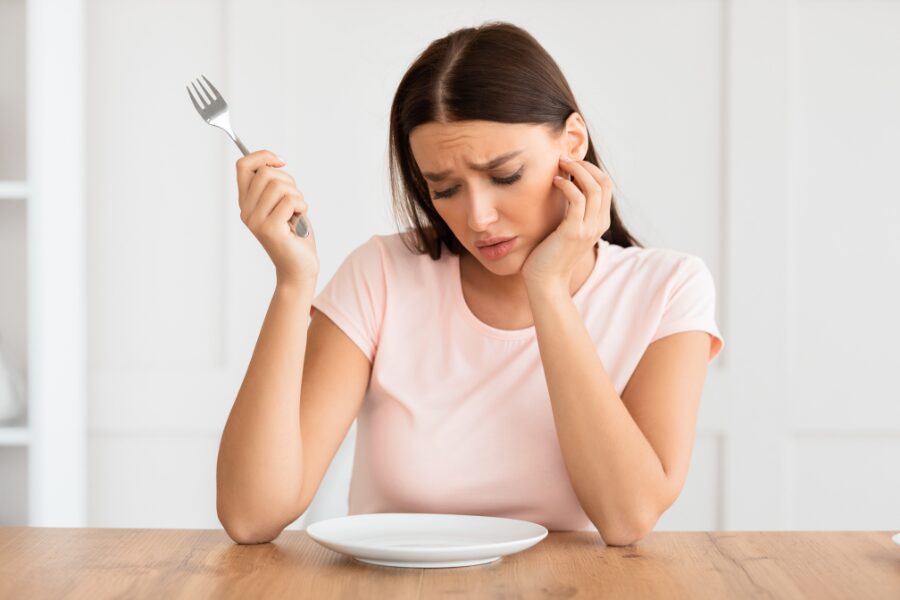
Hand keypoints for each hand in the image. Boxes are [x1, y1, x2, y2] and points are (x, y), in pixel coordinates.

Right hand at [236, 150, 318, 286]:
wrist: (299, 268)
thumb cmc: (295, 235)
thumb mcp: (282, 204)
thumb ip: (274, 185)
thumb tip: (273, 161)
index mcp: (246, 202)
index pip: (243, 165)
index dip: (263, 156)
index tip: (281, 162)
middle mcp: (246, 211)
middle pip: (266, 173)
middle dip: (289, 181)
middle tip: (295, 200)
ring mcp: (256, 220)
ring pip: (279, 186)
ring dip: (297, 196)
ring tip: (297, 212)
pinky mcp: (269, 229)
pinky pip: (290, 201)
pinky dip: (302, 207)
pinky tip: (300, 220)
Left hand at [521, 156, 612, 288]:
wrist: (546, 282)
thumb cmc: (550, 255)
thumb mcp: (566, 228)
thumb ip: (571, 211)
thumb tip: (565, 185)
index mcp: (599, 222)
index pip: (605, 186)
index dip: (590, 169)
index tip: (570, 163)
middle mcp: (598, 224)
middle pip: (604, 182)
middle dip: (585, 165)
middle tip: (564, 159)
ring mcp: (588, 228)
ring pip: (593, 187)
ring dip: (577, 170)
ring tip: (559, 165)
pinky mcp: (573, 232)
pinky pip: (578, 199)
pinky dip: (567, 185)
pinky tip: (555, 182)